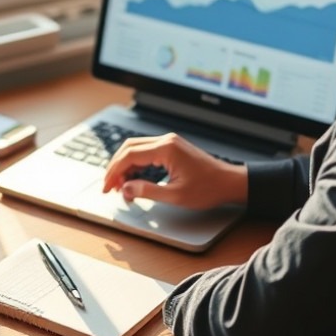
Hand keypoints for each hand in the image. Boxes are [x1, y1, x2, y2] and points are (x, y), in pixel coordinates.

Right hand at [102, 132, 246, 209]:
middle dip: (116, 167)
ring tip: (120, 186)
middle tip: (109, 187)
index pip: (129, 156)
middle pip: (129, 148)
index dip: (114, 172)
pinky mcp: (172, 147)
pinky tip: (133, 179)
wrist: (229, 182)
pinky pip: (146, 152)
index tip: (107, 187)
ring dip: (125, 166)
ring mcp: (169, 142)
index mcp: (166, 149)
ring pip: (136, 148)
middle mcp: (166, 140)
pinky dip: (136, 164)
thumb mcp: (176, 195)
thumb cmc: (208, 189)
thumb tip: (126, 188)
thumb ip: (147, 191)